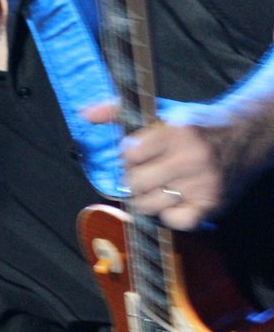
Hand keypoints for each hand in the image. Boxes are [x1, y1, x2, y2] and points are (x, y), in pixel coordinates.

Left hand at [81, 100, 224, 229]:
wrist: (246, 133)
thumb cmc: (195, 123)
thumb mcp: (160, 109)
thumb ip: (118, 110)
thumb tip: (84, 114)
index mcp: (177, 131)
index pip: (130, 154)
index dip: (128, 155)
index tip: (137, 152)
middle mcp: (191, 158)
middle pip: (136, 183)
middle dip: (133, 179)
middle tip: (143, 172)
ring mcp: (203, 184)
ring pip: (151, 204)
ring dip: (147, 197)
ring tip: (158, 184)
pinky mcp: (212, 204)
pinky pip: (176, 222)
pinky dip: (170, 214)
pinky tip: (174, 199)